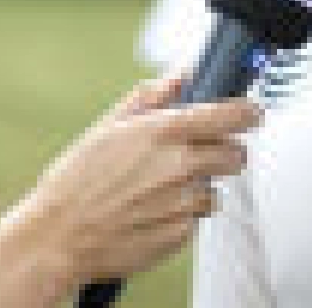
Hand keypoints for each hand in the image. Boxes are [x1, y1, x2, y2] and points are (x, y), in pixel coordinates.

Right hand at [18, 76, 261, 283]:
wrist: (59, 236)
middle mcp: (180, 166)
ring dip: (200, 185)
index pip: (230, 115)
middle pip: (236, 154)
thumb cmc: (75, 182)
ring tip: (161, 186)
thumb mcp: (108, 126)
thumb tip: (179, 75)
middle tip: (202, 152)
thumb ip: (151, 97)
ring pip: (216, 188)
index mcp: (163, 132)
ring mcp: (184, 202)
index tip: (252, 111)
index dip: (248, 111)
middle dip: (225, 150)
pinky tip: (152, 209)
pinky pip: (197, 218)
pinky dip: (183, 212)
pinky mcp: (182, 234)